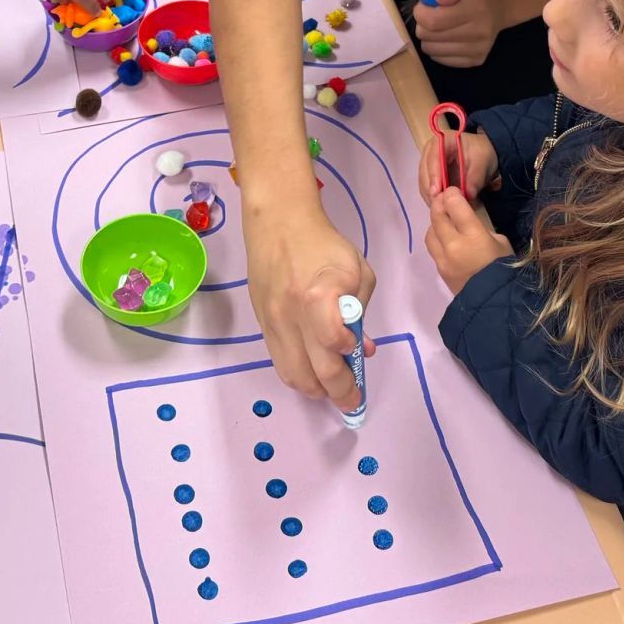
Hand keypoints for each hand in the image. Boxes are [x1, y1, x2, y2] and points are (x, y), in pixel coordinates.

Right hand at [245, 210, 377, 407]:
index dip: (349, 352)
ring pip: (292, 375)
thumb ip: (362, 312)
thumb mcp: (357, 271)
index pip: (333, 341)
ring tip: (332, 389)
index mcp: (318, 296)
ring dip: (316, 389)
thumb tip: (362, 349)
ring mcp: (272, 322)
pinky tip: (312, 371)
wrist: (278, 224)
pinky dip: (298, 373)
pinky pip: (279, 361)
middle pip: (313, 372)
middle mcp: (291, 314)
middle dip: (339, 392)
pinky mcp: (261, 325)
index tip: (356, 347)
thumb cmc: (324, 245)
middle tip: (353, 399)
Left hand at [414, 0, 505, 67]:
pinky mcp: (476, 60)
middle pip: (429, 37)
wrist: (501, 3)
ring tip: (440, 24)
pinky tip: (447, 36)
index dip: (420, 13)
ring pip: (432, 50)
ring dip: (429, 37)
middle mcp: (479, 33)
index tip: (424, 5)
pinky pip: (441, 59)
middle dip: (423, 24)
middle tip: (432, 14)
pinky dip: (438, 48)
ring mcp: (478, 50)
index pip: (433, 21)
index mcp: (476, 9)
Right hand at [417, 129, 497, 204]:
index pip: (433, 158)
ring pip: (423, 183)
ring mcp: (428, 164)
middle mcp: (430, 151)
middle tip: (441, 206)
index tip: (436, 192)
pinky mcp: (429, 176)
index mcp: (442, 141)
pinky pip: (427, 189)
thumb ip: (475, 178)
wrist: (481, 155)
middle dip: (431, 190)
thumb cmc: (481, 153)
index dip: (434, 176)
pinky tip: (441, 207)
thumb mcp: (483, 162)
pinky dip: (433, 199)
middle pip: (425, 172)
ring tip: (442, 209)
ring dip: (431, 197)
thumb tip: (468, 195)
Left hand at [425, 188, 511, 294]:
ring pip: (429, 231)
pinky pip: (432, 248)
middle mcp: (453, 244)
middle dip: (440, 204)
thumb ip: (482, 228)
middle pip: (437, 215)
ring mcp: (443, 259)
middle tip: (445, 199)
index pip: (453, 204)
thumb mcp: (501, 242)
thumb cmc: (505, 269)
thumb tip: (468, 222)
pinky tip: (446, 240)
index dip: (452, 194)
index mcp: (473, 235)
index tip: (454, 191)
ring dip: (435, 222)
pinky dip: (436, 239)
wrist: (495, 303)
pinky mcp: (439, 270)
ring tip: (445, 221)